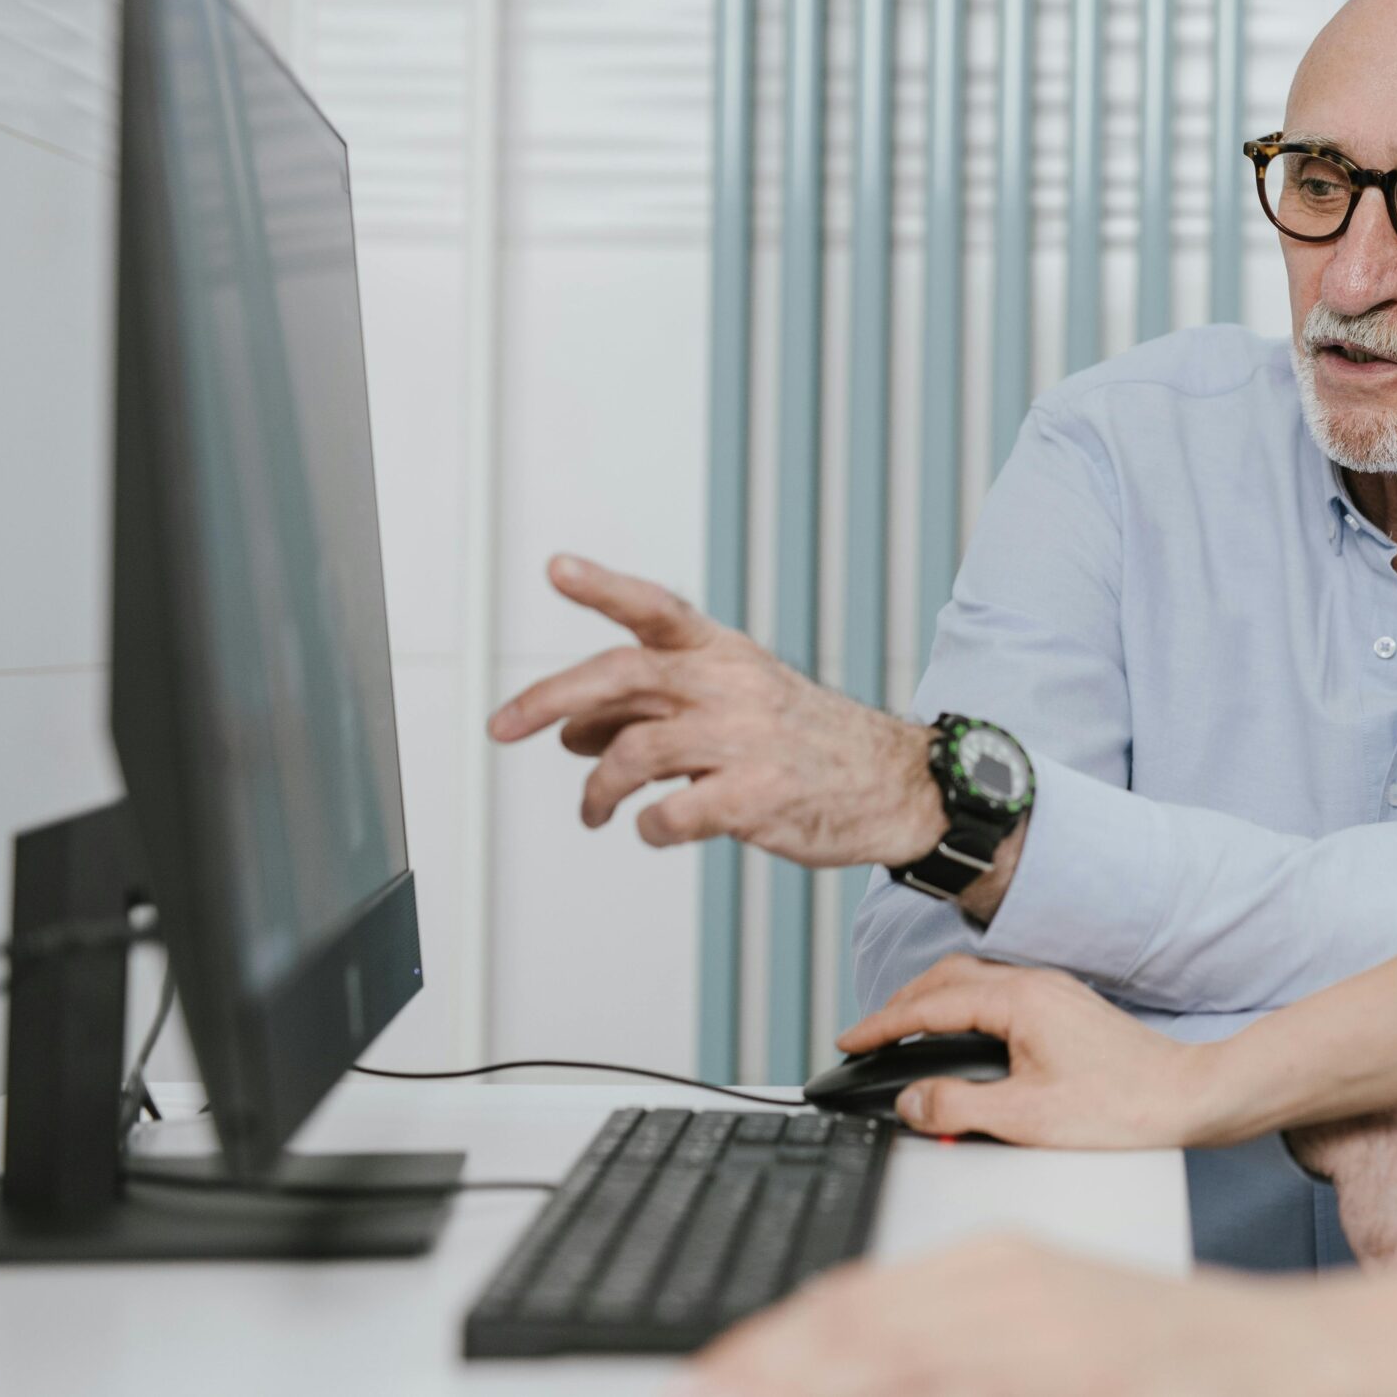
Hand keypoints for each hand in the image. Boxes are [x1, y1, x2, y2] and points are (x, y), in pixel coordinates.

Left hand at [487, 555, 942, 869]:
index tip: (556, 568)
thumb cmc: (805, 742)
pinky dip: (647, 827)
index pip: (657, 610)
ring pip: (632, 753)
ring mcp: (745, 741)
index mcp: (726, 654)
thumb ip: (652, 709)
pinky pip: (669, 815)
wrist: (894, 784)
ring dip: (596, 789)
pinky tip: (655, 828)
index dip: (604, 587)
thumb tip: (566, 729)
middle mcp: (731, 686)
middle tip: (502, 727)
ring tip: (595, 810)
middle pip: (622, 677)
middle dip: (548, 699)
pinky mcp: (757, 798)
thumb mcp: (734, 703)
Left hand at [674, 1237, 1319, 1396]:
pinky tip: (850, 1392)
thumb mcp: (1049, 1330)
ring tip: (731, 1387)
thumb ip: (957, 1345)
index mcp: (993, 1267)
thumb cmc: (1162, 1356)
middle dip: (765, 1366)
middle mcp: (1005, 1289)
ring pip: (887, 1353)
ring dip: (808, 1376)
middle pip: (849, 1325)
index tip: (708, 1374)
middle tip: (696, 1385)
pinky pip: (948, 1381)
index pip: (850, 1301)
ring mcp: (1037, 1339)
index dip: (768, 1346)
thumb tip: (864, 1361)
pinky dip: (892, 1385)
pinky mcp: (1073, 1369)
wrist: (1289, 1356)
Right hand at [835, 956, 1220, 1148]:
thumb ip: (958, 1106)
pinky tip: (961, 1032)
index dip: (882, 1023)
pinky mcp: (1066, 1008)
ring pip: (974, 981)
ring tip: (902, 1031)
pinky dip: (962, 1006)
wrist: (1186, 1097)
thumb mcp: (1026, 1118)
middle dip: (900, 1003)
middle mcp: (1035, 984)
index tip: (849, 1039)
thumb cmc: (1121, 1107)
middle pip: (948, 978)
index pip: (930, 1003)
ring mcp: (1053, 992)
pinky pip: (997, 992)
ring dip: (932, 1001)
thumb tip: (912, 1101)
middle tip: (868, 1034)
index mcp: (1019, 1001)